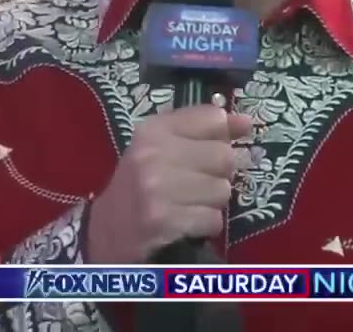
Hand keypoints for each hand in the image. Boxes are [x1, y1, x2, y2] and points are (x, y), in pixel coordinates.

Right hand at [86, 105, 252, 264]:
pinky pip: (212, 219)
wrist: (105, 233)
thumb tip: (246, 122)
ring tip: (188, 206)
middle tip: (197, 185)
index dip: (226, 134)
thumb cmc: (140, 185)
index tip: (223, 144)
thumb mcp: (161, 148)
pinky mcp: (162, 220)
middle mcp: (153, 154)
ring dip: (212, 203)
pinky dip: (205, 226)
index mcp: (153, 130)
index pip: (212, 118)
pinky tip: (185, 224)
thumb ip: (201, 130)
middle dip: (219, 175)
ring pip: (222, 190)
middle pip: (224, 156)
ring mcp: (156, 188)